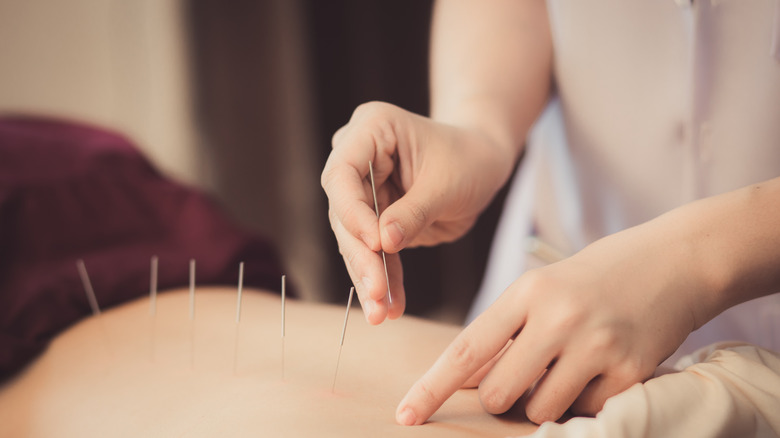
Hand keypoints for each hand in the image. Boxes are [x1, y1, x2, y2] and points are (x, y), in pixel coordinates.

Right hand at [321, 101, 515, 323]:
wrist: (483, 162)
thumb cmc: (470, 158)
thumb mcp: (448, 183)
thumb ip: (414, 212)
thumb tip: (383, 244)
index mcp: (371, 130)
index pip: (342, 173)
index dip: (353, 212)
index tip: (375, 244)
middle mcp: (357, 158)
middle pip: (344, 212)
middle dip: (361, 256)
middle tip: (375, 293)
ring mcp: (363, 190)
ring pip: (354, 239)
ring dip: (369, 277)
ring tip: (381, 312)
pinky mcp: (375, 218)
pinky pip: (374, 254)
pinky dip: (384, 280)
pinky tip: (391, 307)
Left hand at [396, 221, 704, 424]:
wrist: (675, 260)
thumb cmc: (596, 276)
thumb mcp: (543, 287)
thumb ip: (505, 331)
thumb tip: (467, 380)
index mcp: (527, 291)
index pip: (466, 350)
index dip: (432, 387)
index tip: (406, 414)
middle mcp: (557, 317)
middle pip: (499, 393)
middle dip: (502, 397)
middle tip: (527, 373)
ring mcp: (595, 345)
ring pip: (540, 409)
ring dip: (545, 401)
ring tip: (571, 365)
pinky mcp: (630, 371)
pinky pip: (586, 412)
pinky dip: (586, 400)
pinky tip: (602, 366)